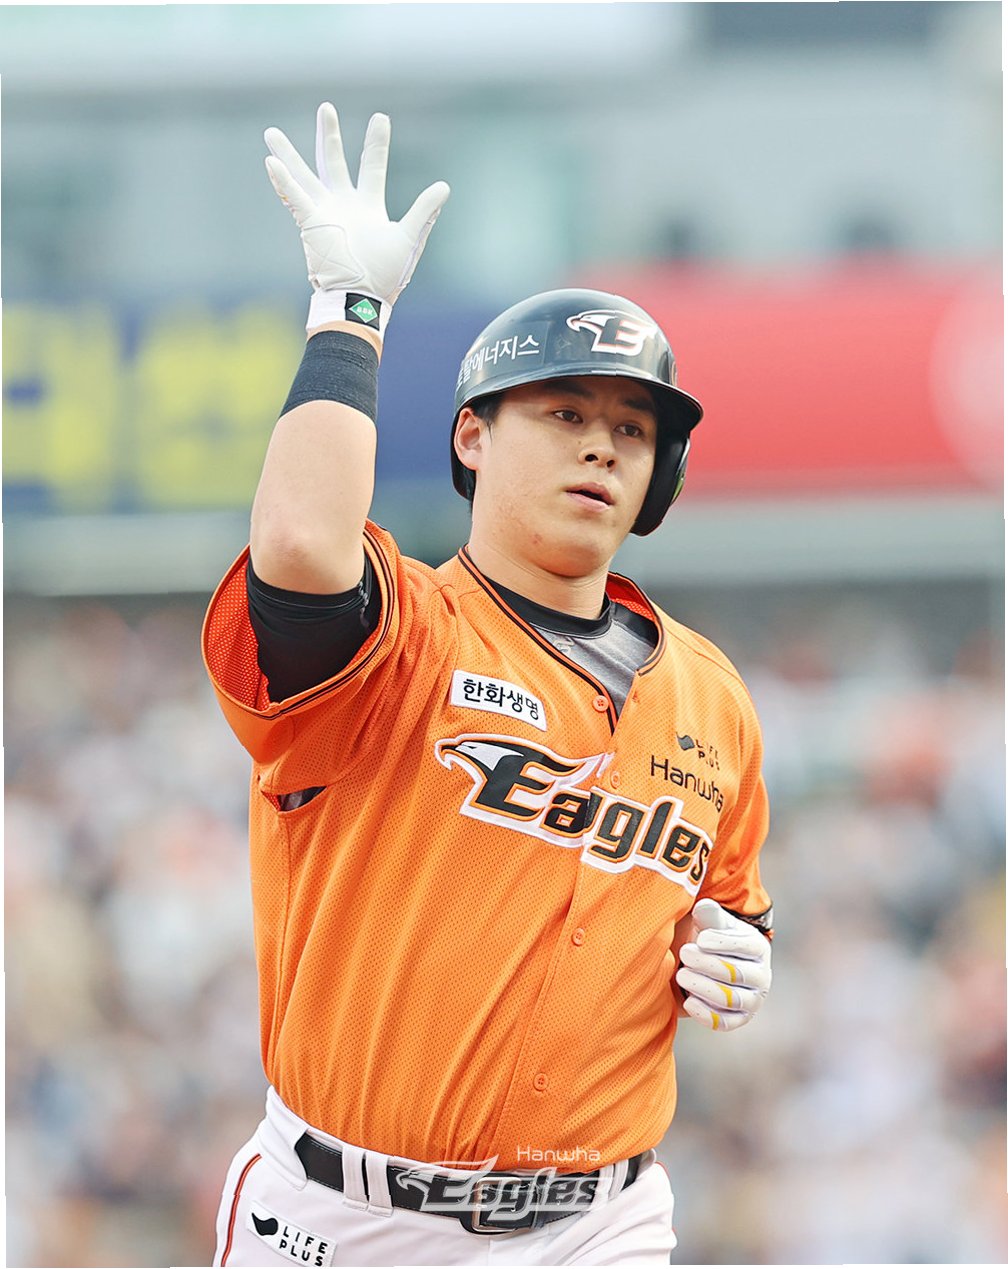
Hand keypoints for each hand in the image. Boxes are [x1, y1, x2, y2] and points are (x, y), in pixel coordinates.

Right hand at [264, 103, 449, 332]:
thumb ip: (424, 212)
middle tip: (325, 108)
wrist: (362, 298)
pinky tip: (270, 161)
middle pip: (333, 162)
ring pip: (305, 176)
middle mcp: (344, 205)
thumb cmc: (386, 276)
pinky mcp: (311, 223)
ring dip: (289, 154)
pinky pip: (293, 198)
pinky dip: (282, 181)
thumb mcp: (409, 239)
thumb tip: (444, 187)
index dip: (376, 143)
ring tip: (272, 133)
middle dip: (328, 136)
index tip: (380, 116)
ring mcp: (325, 213)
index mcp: (368, 206)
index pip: (372, 166)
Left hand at [675, 898, 771, 1031]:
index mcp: (758, 948)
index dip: (722, 943)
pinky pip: (724, 1022)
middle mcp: (761, 976)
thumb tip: (704, 906)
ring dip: (704, 987)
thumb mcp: (713, 923)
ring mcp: (752, 1000)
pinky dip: (706, 1014)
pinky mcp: (738, 1019)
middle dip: (707, 963)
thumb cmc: (713, 939)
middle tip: (684, 953)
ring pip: (731, 999)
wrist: (713, 964)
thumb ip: (709, 914)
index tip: (700, 938)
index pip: (745, 946)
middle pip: (736, 973)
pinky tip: (688, 1001)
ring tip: (681, 975)